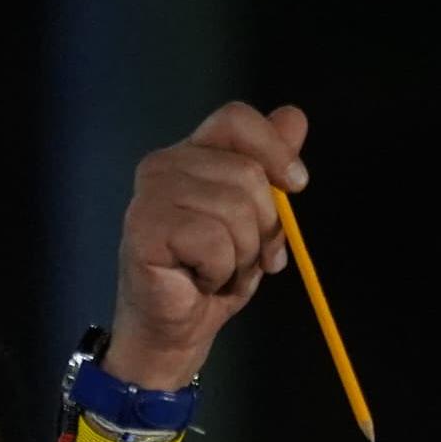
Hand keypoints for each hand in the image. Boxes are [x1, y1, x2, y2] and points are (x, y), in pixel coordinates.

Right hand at [99, 101, 312, 387]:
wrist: (178, 325)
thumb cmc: (214, 271)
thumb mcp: (257, 219)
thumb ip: (270, 168)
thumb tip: (294, 116)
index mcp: (194, 153)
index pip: (236, 119)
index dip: (274, 148)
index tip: (297, 186)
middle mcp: (166, 162)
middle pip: (247, 174)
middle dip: (264, 227)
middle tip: (247, 258)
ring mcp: (150, 192)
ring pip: (234, 210)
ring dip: (242, 255)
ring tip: (219, 270)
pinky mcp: (143, 226)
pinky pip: (212, 242)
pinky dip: (219, 271)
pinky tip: (199, 279)